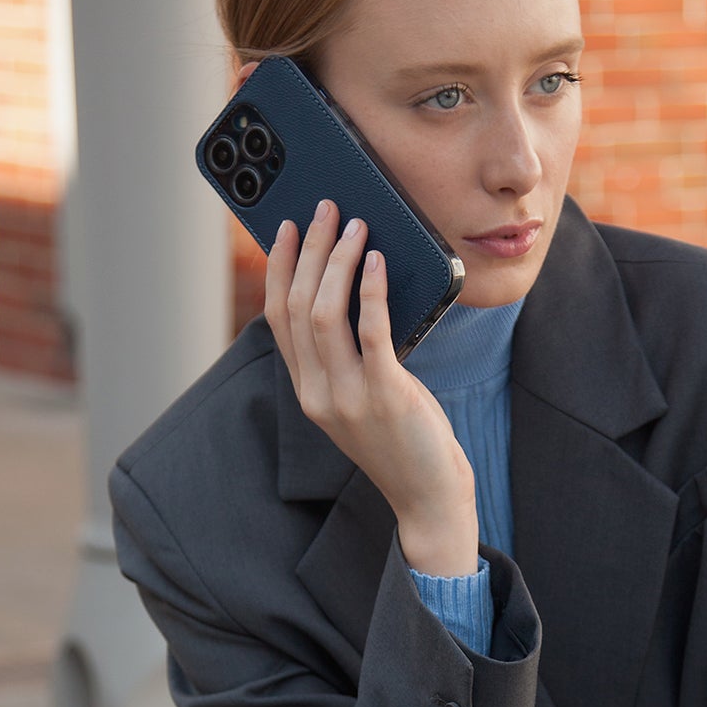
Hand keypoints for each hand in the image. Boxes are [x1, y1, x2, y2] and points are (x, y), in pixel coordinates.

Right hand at [264, 201, 479, 576]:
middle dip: (308, 250)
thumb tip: (359, 289)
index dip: (279, 269)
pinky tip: (377, 262)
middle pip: (297, 306)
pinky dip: (370, 289)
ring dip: (337, 261)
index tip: (285, 229)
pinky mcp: (385, 395)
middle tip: (324, 209)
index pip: (278, 319)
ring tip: (354, 225)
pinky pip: (369, 331)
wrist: (428, 496)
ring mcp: (347, 396)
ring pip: (324, 312)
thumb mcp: (364, 398)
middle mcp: (317, 393)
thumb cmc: (405, 441)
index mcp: (307, 391)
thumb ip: (351, 358)